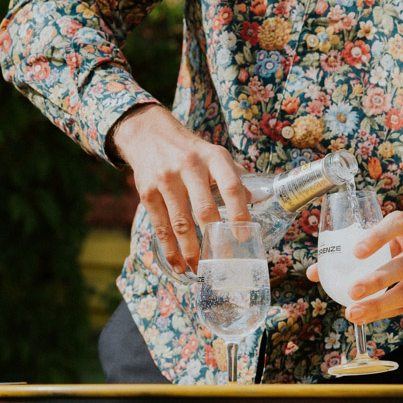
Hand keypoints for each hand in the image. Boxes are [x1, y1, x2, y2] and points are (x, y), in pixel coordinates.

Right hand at [110, 104, 251, 273]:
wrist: (149, 134)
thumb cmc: (190, 150)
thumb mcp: (214, 154)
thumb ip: (233, 176)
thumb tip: (255, 201)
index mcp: (213, 157)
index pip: (231, 187)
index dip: (238, 213)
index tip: (242, 237)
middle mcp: (190, 166)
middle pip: (204, 210)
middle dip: (214, 241)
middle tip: (223, 263)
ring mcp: (166, 179)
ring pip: (181, 223)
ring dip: (191, 252)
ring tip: (200, 269)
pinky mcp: (147, 192)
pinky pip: (160, 227)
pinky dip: (170, 250)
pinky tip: (178, 264)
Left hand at [307, 210, 402, 322]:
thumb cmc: (402, 240)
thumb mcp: (386, 233)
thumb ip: (352, 247)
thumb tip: (314, 272)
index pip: (396, 224)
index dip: (377, 237)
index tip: (355, 252)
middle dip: (377, 280)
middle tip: (352, 291)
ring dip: (380, 304)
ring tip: (354, 313)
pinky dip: (387, 313)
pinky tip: (367, 317)